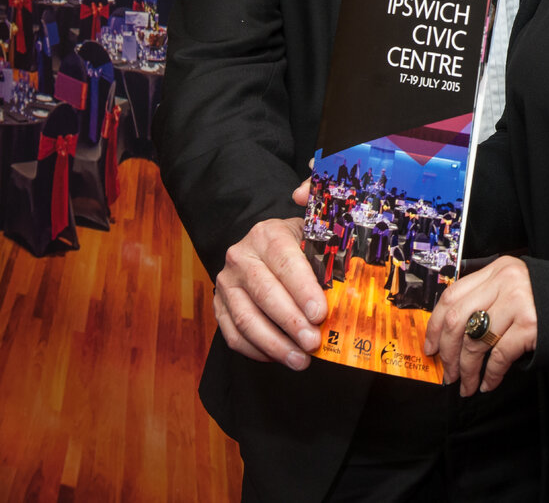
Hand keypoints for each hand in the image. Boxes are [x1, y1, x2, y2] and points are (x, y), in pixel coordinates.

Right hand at [213, 208, 326, 371]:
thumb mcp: (313, 229)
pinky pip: (233, 335)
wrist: (265, 248)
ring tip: (301, 360)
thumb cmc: (300, 244)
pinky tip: (280, 357)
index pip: (284, 262)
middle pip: (264, 293)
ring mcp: (226, 283)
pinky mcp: (219, 306)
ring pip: (246, 319)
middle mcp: (241, 256)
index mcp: (267, 233)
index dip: (302, 289)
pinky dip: (257, 351)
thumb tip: (304, 196)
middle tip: (313, 342)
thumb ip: (322, 220)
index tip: (320, 313)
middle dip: (290, 321)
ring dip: (275, 344)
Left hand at [423, 256, 536, 395]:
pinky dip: (491, 375)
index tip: (430, 346)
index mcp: (497, 270)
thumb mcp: (516, 287)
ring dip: (467, 370)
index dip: (436, 325)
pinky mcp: (531, 325)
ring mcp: (518, 302)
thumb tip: (450, 333)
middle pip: (458, 319)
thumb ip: (488, 297)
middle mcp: (505, 282)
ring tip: (466, 386)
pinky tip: (488, 384)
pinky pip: (499, 356)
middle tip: (448, 373)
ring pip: (475, 341)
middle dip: (448, 352)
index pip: (453, 294)